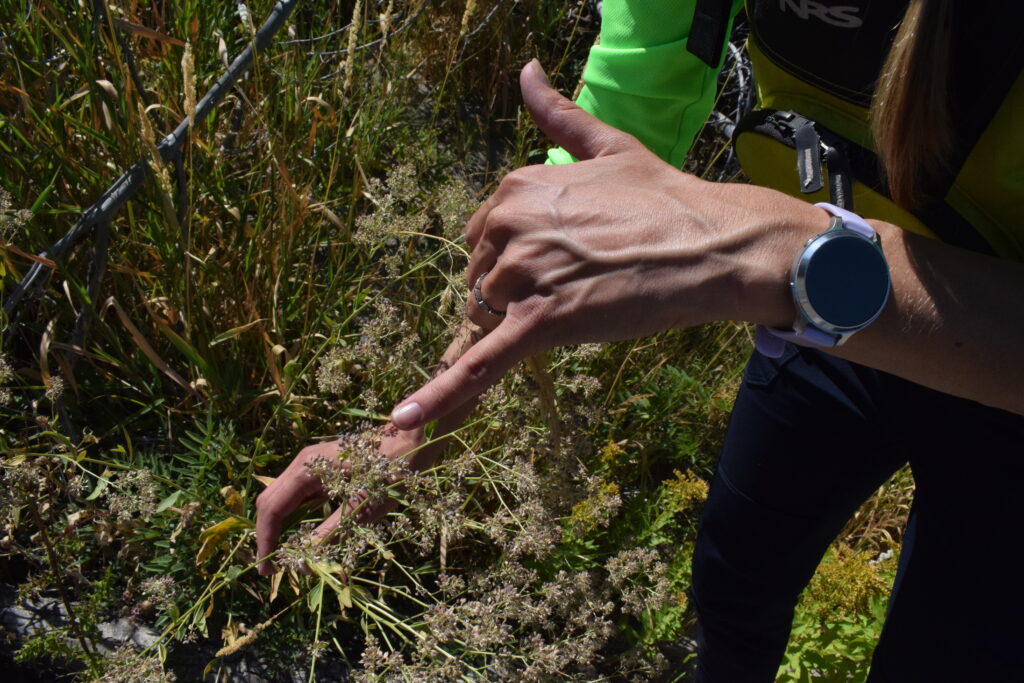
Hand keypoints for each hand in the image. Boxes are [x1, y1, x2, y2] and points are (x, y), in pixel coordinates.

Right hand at [254, 425, 425, 575]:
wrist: (414, 438)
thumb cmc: (393, 471)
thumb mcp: (363, 508)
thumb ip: (330, 534)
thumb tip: (302, 563)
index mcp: (307, 468)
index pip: (272, 508)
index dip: (266, 540)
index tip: (267, 570)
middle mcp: (303, 462)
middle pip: (271, 502)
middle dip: (269, 536)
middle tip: (273, 569)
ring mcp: (312, 463)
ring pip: (284, 499)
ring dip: (281, 527)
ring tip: (286, 557)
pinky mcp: (324, 468)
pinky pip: (300, 495)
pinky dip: (297, 517)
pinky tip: (304, 536)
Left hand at [389, 59, 822, 431]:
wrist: (715, 243)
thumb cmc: (667, 197)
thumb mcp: (608, 145)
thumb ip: (558, 114)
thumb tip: (526, 70)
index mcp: (515, 187)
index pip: (483, 239)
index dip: (513, 260)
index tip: (553, 265)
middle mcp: (509, 226)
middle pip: (482, 281)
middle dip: (514, 294)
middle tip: (577, 288)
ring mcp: (523, 275)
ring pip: (489, 319)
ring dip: (519, 325)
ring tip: (582, 308)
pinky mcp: (540, 322)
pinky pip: (480, 364)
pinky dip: (443, 395)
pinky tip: (405, 422)